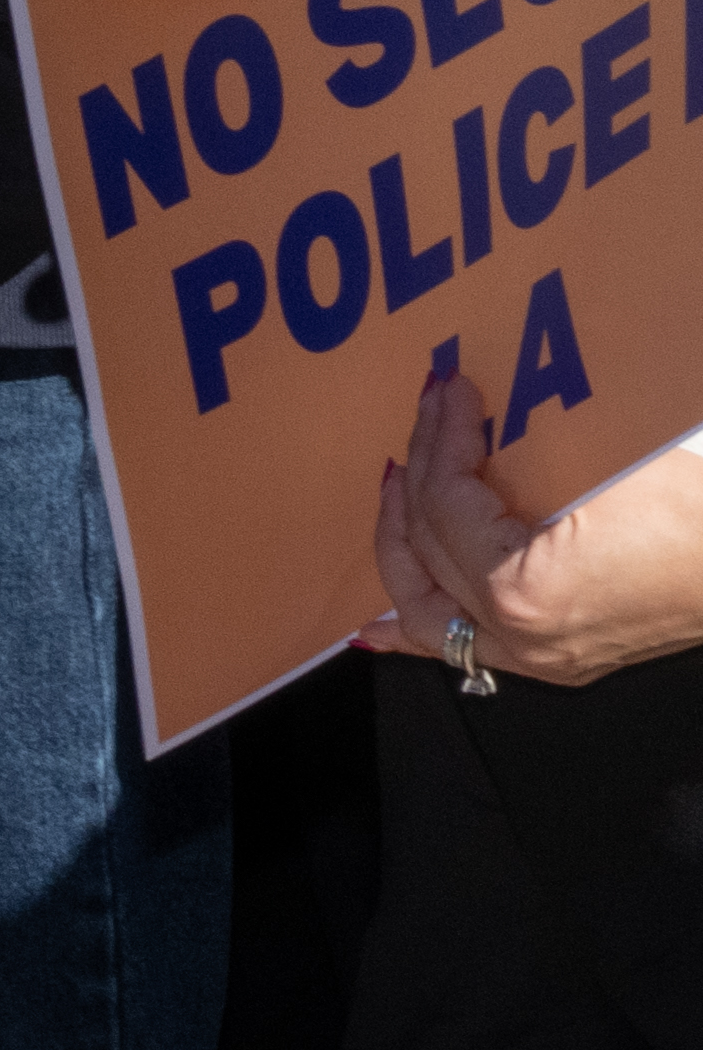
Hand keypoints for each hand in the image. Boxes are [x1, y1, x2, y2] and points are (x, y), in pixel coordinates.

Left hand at [373, 349, 702, 686]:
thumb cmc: (701, 513)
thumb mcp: (615, 469)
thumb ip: (529, 451)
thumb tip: (466, 401)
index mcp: (525, 588)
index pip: (447, 502)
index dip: (440, 438)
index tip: (447, 390)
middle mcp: (522, 635)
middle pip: (429, 552)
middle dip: (414, 484)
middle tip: (419, 429)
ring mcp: (542, 656)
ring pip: (431, 614)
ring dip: (403, 552)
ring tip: (395, 496)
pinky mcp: (565, 659)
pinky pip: (465, 651)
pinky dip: (417, 631)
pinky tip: (377, 626)